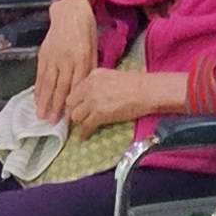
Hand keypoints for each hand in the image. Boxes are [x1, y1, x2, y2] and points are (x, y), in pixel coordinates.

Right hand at [34, 0, 97, 122]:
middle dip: (55, 107)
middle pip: (60, 87)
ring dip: (43, 101)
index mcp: (82, 59)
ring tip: (40, 116)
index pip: (76, 86)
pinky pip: (40, 75)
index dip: (72, 103)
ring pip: (47, 83)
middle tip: (51, 123)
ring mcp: (53, 57)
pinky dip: (37, 88)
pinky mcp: (43, 55)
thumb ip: (88, 69)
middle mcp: (66, 60)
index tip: (69, 118)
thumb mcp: (93, 50)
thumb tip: (84, 90)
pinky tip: (36, 99)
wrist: (70, 12)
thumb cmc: (86, 32)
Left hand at [63, 69, 187, 141]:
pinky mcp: (99, 115)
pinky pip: (85, 127)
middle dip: (73, 111)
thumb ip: (96, 83)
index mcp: (92, 76)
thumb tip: (89, 94)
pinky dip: (83, 134)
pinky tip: (81, 138)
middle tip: (77, 117)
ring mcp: (93, 102)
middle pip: (70, 103)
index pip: (74, 90)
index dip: (74, 100)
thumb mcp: (110, 76)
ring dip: (78, 122)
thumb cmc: (134, 83)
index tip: (75, 106)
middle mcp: (89, 88)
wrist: (145, 91)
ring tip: (82, 126)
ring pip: (75, 116)